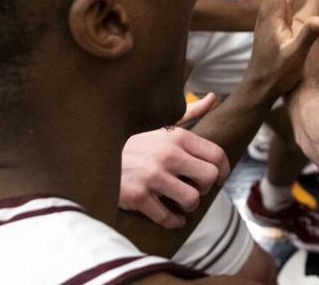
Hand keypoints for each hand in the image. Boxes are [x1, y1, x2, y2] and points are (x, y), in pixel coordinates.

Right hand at [119, 94, 228, 228]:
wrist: (95, 153)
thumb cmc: (134, 139)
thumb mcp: (161, 123)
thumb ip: (190, 113)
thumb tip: (213, 98)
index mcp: (177, 137)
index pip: (217, 155)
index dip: (223, 170)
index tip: (219, 178)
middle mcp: (168, 155)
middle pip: (209, 178)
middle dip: (206, 187)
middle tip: (196, 188)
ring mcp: (152, 177)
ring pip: (192, 200)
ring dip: (189, 205)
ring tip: (182, 202)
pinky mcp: (137, 197)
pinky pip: (167, 217)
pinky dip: (174, 220)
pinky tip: (173, 217)